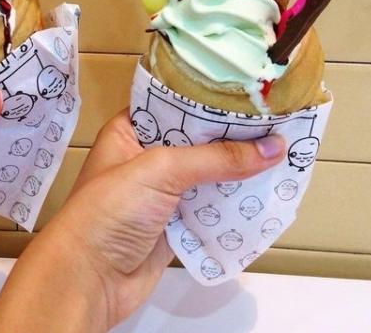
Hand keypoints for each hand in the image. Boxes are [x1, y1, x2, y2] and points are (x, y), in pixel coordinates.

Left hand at [0, 109, 284, 332]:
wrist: (89, 278)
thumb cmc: (110, 210)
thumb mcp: (160, 170)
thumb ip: (215, 158)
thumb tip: (273, 148)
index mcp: (130, 130)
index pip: (174, 104)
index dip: (209, 99)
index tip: (248, 92)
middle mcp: (145, 156)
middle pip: (195, 140)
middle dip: (231, 135)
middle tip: (275, 120)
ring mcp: (160, 191)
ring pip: (206, 174)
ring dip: (237, 169)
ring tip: (282, 151)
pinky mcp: (174, 223)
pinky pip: (209, 206)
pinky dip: (233, 201)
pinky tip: (265, 191)